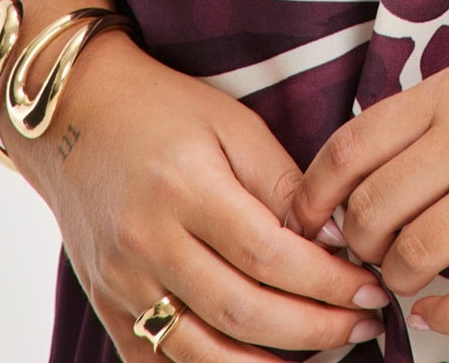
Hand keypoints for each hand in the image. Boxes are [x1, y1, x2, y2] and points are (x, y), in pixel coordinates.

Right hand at [6, 29, 390, 358]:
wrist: (77, 119)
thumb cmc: (165, 111)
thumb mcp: (233, 125)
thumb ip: (282, 183)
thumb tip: (335, 237)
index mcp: (186, 189)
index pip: (267, 253)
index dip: (326, 279)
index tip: (371, 285)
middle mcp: (149, 244)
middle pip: (240, 310)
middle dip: (314, 327)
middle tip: (365, 322)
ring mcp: (122, 286)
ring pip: (201, 352)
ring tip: (326, 351)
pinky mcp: (108, 310)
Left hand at [288, 27, 448, 337]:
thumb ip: (433, 124)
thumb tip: (366, 184)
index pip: (352, 147)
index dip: (316, 195)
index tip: (308, 223)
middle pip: (373, 210)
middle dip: (358, 248)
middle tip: (367, 259)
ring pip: (415, 256)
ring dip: (400, 282)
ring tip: (408, 282)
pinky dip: (445, 316)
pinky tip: (441, 314)